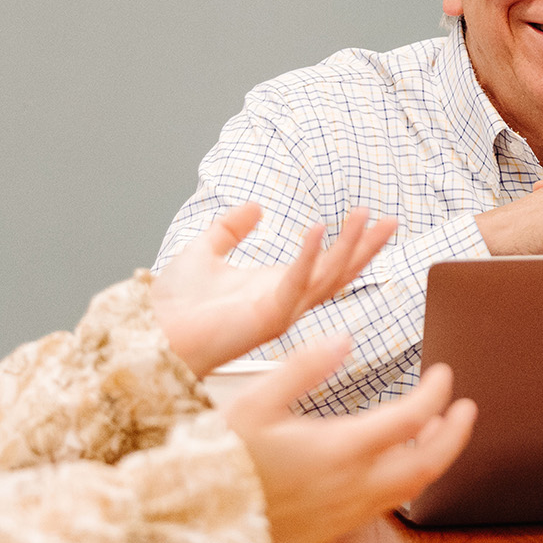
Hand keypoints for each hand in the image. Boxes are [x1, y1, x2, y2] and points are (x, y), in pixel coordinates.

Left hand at [151, 203, 396, 376]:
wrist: (153, 334)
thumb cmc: (175, 306)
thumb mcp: (204, 252)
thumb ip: (229, 229)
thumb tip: (255, 208)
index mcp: (275, 288)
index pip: (324, 264)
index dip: (348, 243)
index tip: (368, 217)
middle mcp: (285, 302)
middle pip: (338, 273)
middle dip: (365, 248)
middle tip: (389, 221)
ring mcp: (280, 311)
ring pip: (328, 278)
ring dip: (349, 247)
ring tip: (365, 218)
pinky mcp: (267, 316)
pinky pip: (295, 283)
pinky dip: (308, 256)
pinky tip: (318, 229)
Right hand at [220, 334, 476, 542]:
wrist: (199, 520)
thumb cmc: (221, 459)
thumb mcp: (255, 401)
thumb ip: (302, 368)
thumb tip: (342, 337)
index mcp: (339, 448)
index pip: (411, 418)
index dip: (436, 392)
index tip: (444, 372)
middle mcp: (352, 484)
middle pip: (429, 463)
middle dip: (456, 434)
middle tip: (467, 408)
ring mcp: (347, 509)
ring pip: (411, 487)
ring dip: (432, 457)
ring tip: (433, 429)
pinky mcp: (336, 526)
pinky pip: (386, 503)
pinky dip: (405, 479)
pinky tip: (393, 460)